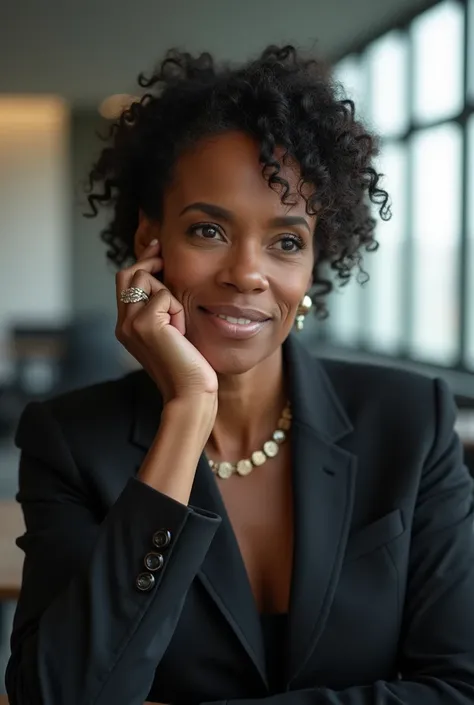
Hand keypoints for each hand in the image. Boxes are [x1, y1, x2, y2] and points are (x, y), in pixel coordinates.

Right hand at [115, 239, 217, 404]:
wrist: (189, 393)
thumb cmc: (188, 367)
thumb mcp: (171, 332)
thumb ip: (162, 310)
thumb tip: (167, 278)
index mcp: (126, 326)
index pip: (124, 282)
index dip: (141, 261)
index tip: (158, 248)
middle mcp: (122, 324)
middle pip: (126, 273)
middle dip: (148, 261)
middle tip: (166, 256)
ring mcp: (130, 323)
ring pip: (144, 278)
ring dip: (168, 293)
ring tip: (178, 323)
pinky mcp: (144, 323)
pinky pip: (164, 295)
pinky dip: (177, 309)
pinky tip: (180, 332)